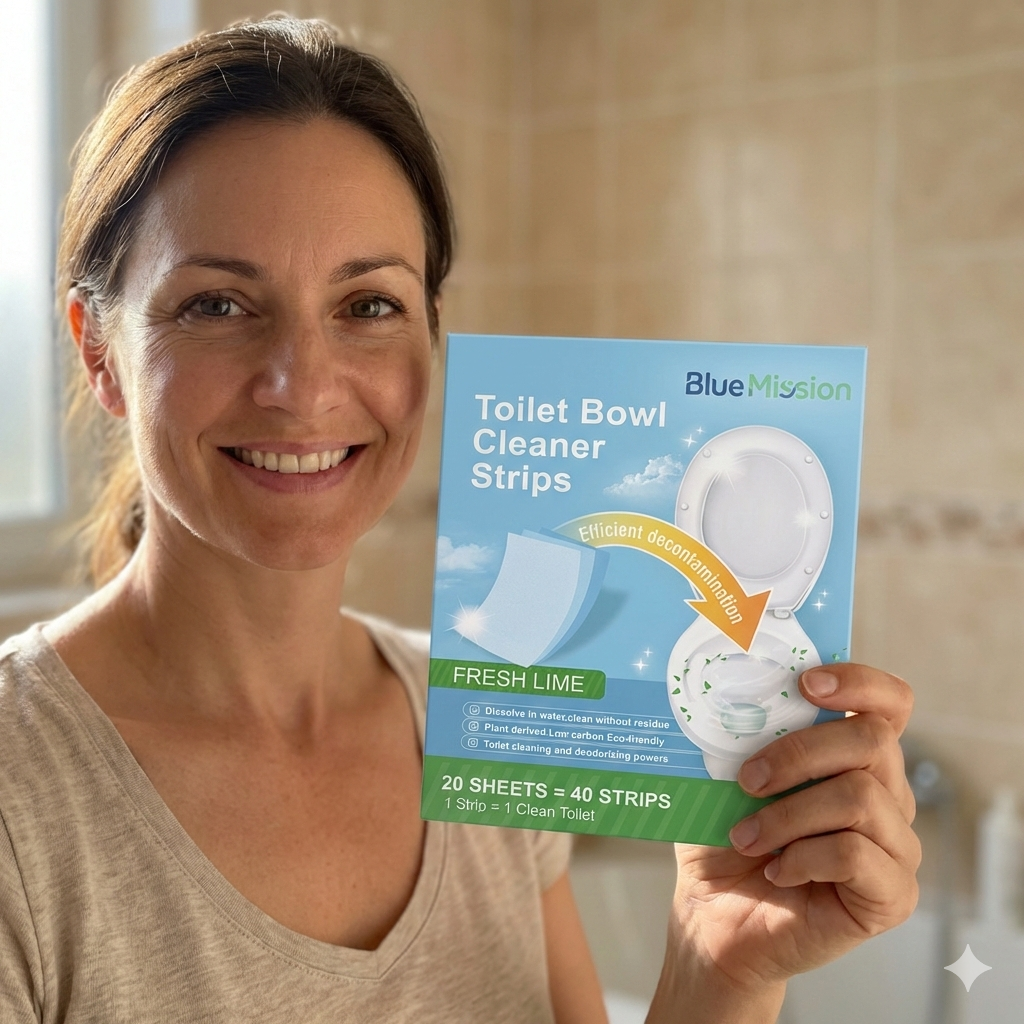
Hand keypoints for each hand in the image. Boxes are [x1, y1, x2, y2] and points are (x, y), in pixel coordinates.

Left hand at [648, 664, 919, 1021]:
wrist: (714, 915)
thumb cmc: (723, 838)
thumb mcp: (724, 777)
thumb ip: (740, 735)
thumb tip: (727, 693)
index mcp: (854, 756)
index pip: (890, 702)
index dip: (860, 682)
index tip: (806, 683)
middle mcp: (887, 794)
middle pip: (872, 741)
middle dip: (799, 753)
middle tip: (747, 779)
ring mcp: (895, 846)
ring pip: (860, 798)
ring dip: (788, 814)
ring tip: (746, 837)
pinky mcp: (891, 896)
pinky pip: (856, 855)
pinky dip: (803, 857)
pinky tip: (777, 870)